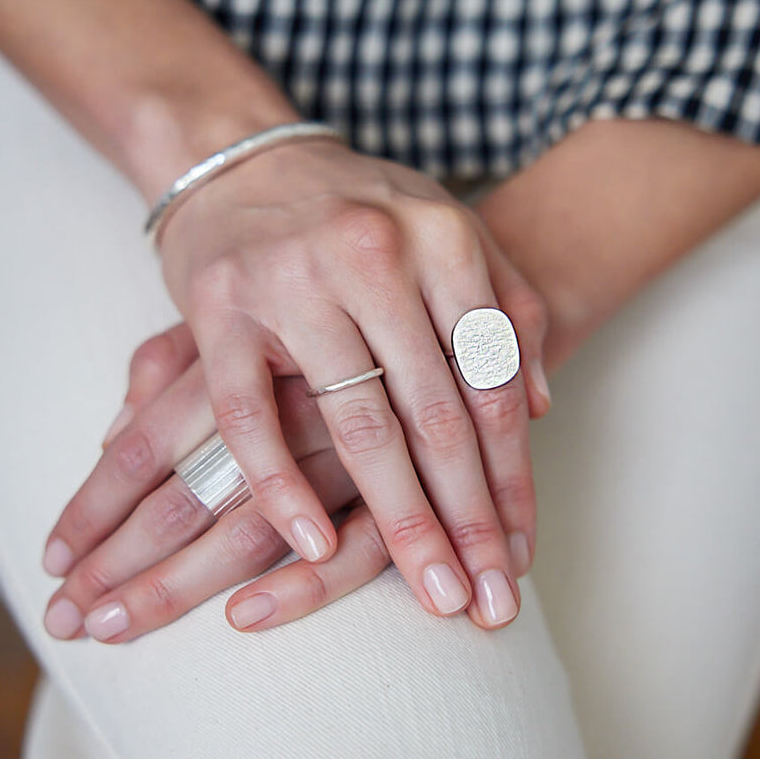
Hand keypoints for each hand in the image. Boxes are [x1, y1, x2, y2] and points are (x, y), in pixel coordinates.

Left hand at [43, 323, 383, 640]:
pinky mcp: (401, 466)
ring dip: (180, 584)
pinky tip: (248, 616)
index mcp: (243, 340)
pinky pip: (353, 541)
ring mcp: (340, 430)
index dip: (95, 503)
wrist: (448, 263)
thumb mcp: (257, 308)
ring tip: (113, 629)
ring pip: (252, 527)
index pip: (149, 438)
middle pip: (185, 493)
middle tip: (66, 622)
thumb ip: (176, 362)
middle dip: (125, 562)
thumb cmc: (335, 292)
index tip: (52, 560)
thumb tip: (111, 436)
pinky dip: (303, 585)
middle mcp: (283, 388)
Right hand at [153, 138, 549, 624]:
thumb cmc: (357, 208)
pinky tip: (313, 546)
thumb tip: (538, 408)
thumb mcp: (447, 231)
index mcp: (441, 239)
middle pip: (436, 415)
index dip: (512, 477)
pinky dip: (280, 485)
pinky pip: (252, 414)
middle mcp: (374, 257)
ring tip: (434, 594)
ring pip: (357, 423)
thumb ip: (506, 308)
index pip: (489, 383)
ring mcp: (294, 282)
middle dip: (469, 519)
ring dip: (399, 520)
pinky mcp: (222, 307)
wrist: (243, 158)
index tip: (524, 553)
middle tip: (492, 601)